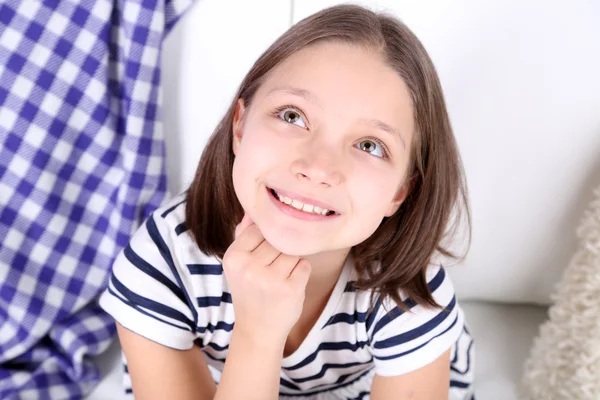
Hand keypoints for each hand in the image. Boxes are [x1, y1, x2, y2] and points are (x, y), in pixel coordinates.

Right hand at [222, 214, 311, 344]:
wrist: (257, 329)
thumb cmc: (250, 290)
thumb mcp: (239, 263)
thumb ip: (244, 234)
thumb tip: (252, 208)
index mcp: (233, 257)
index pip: (259, 229)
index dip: (266, 240)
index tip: (263, 256)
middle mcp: (249, 267)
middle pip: (278, 239)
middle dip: (279, 251)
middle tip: (271, 270)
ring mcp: (270, 279)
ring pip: (293, 251)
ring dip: (291, 262)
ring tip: (279, 277)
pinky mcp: (289, 289)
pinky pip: (304, 264)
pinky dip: (301, 272)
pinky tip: (289, 285)